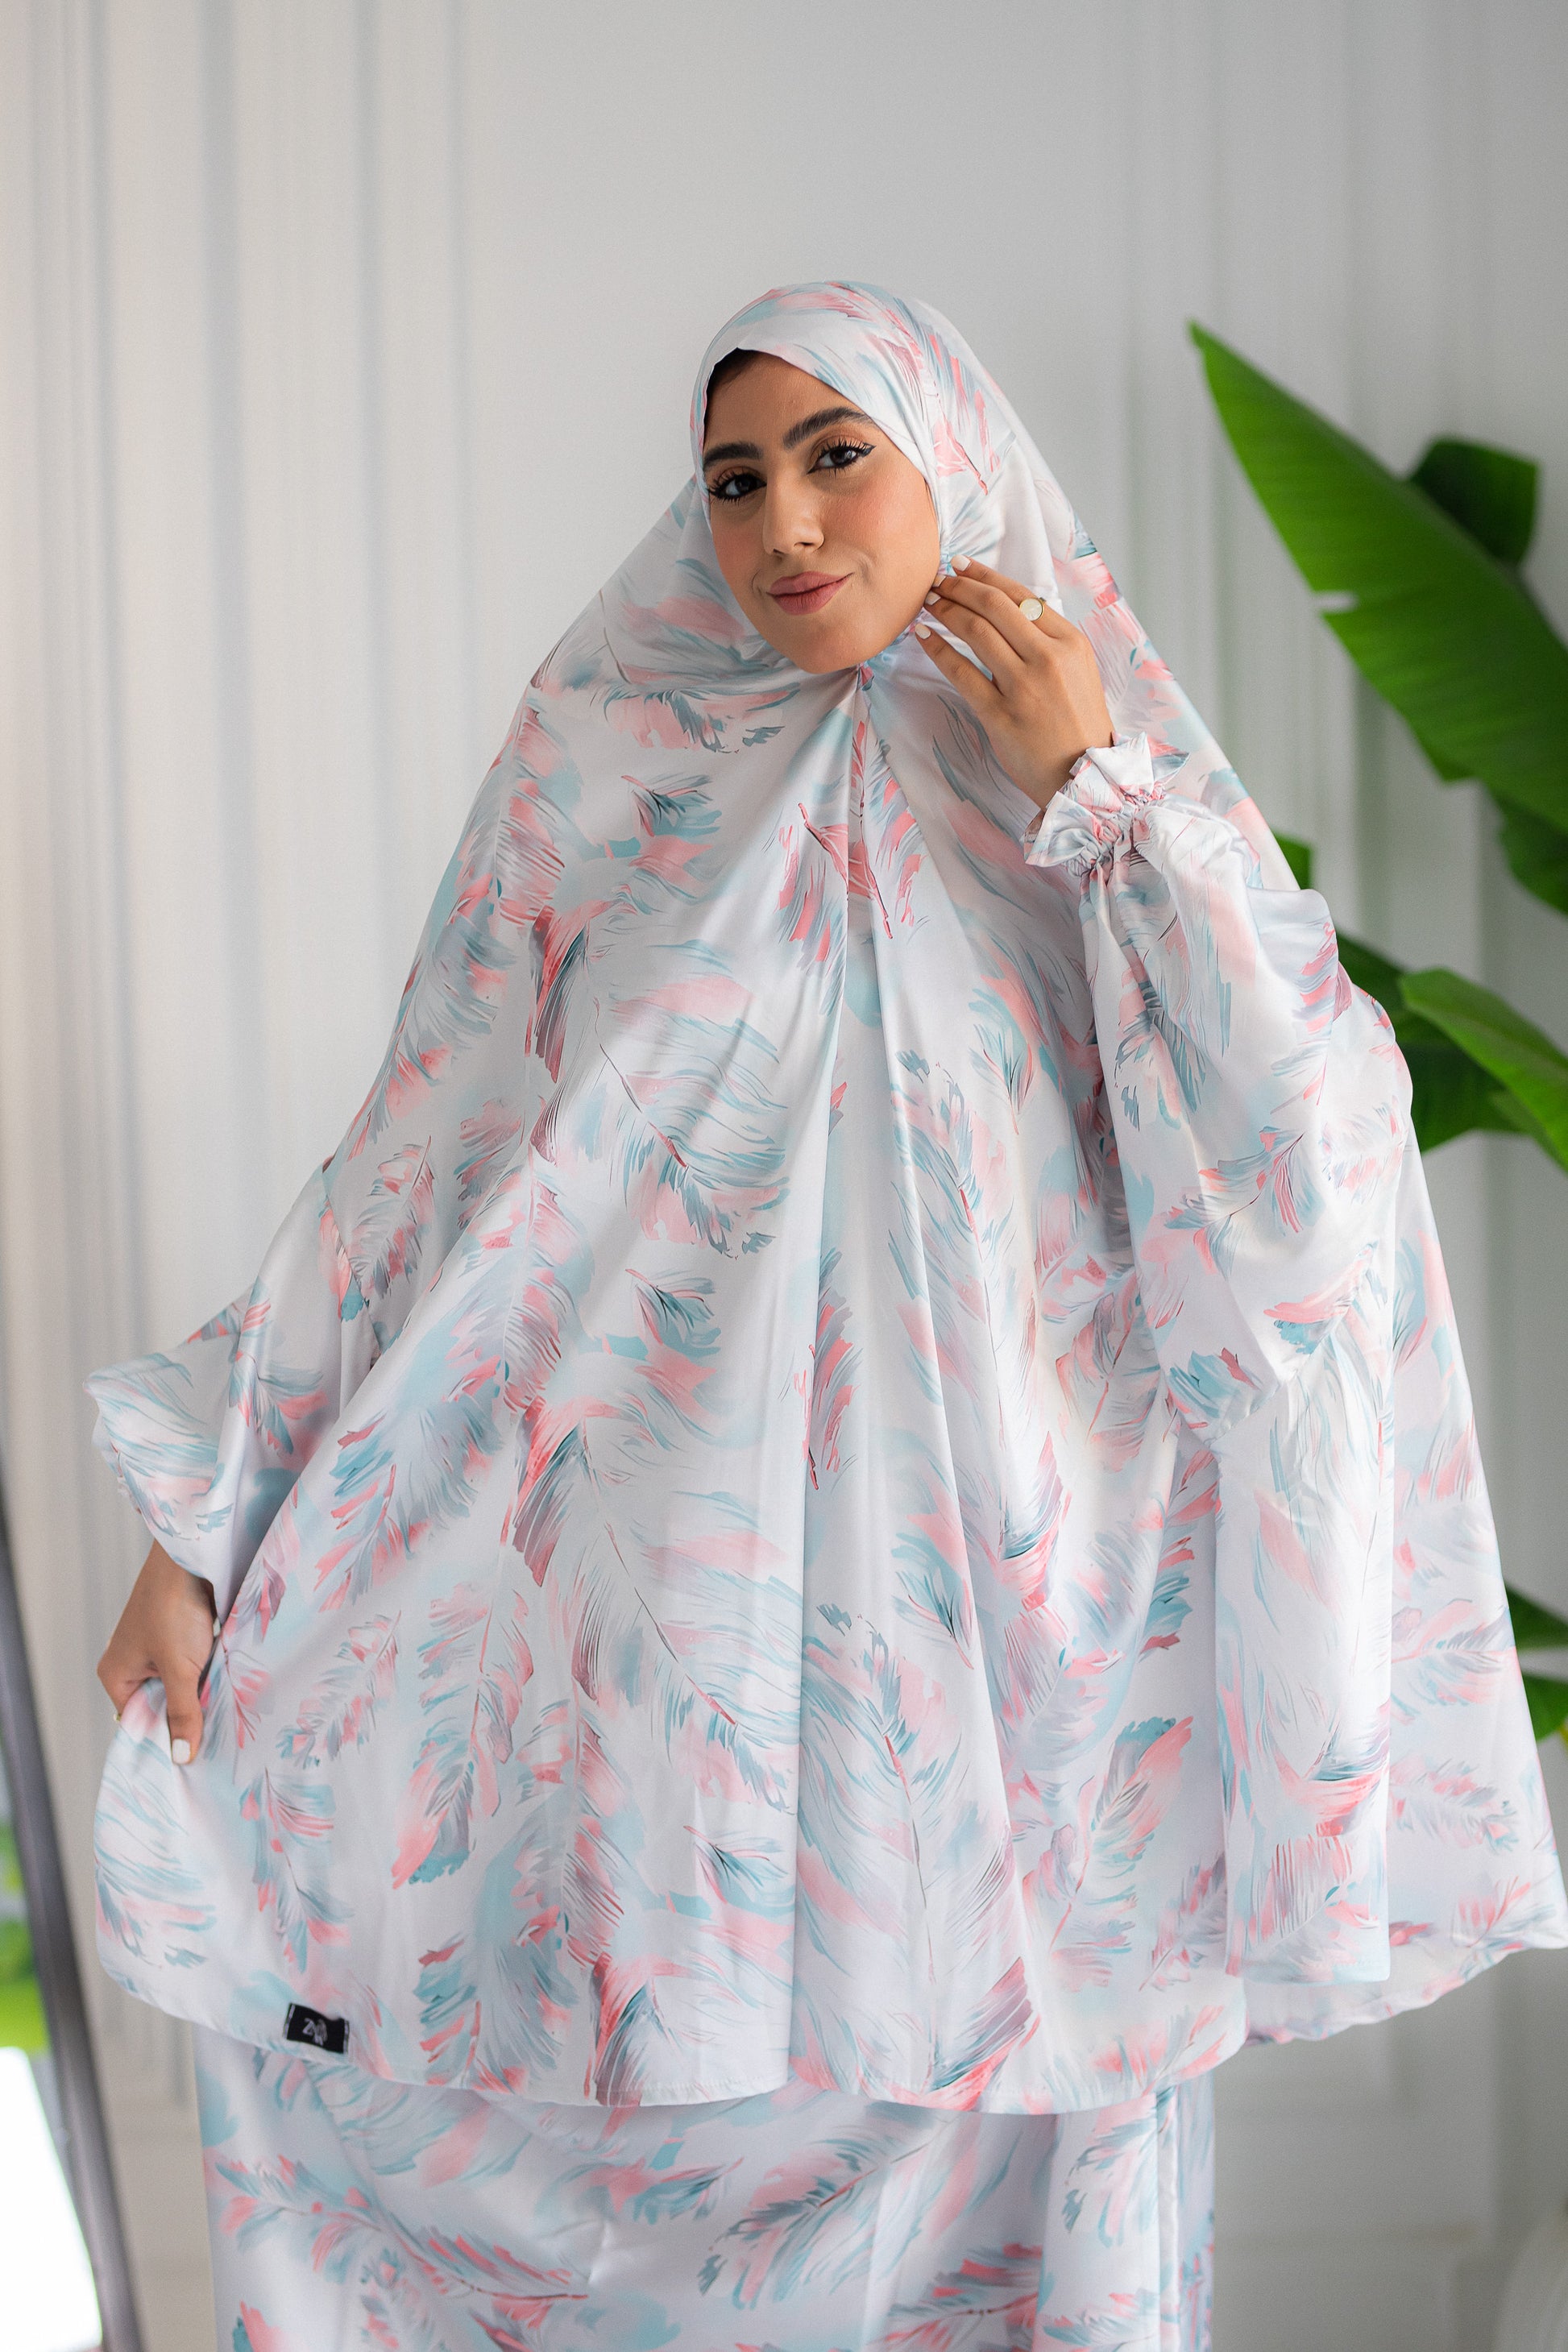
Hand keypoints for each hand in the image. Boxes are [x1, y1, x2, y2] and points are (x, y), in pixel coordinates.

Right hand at [97, 1542, 218, 1762]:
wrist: (191, 1556)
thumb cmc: (174, 1608)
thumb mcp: (180, 1668)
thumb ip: (183, 1712)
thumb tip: (181, 1757)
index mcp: (116, 1675)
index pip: (138, 1722)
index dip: (164, 1740)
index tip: (192, 1760)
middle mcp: (131, 1664)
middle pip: (159, 1705)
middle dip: (186, 1716)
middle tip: (216, 1740)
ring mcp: (155, 1648)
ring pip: (179, 1685)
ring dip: (200, 1693)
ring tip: (225, 1713)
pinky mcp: (179, 1635)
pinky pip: (192, 1665)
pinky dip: (207, 1672)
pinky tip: (227, 1683)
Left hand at [914, 557, 1112, 809]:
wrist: (1084, 775)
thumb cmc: (1078, 724)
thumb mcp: (1079, 671)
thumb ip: (1049, 641)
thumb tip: (1009, 611)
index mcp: (1070, 642)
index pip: (1021, 595)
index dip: (985, 577)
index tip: (961, 566)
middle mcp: (1048, 658)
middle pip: (995, 606)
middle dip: (960, 587)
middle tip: (937, 581)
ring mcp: (1023, 686)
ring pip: (976, 632)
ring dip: (946, 611)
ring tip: (929, 603)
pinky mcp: (1000, 714)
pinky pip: (961, 672)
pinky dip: (938, 649)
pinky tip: (923, 636)